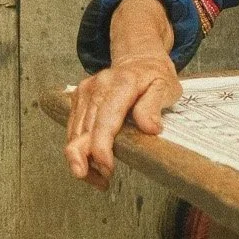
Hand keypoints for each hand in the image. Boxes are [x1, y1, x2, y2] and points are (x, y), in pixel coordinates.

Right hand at [64, 0, 181, 186]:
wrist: (139, 57)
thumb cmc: (155, 76)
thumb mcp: (166, 87)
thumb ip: (155, 106)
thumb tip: (150, 128)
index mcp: (121, 85)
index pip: (105, 121)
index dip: (101, 148)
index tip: (106, 168)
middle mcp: (97, 87)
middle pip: (83, 131)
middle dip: (88, 161)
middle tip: (102, 181)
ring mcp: (84, 92)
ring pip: (73, 134)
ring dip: (82, 160)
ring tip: (99, 178)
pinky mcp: (77, 99)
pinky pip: (72, 129)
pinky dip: (79, 149)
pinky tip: (91, 163)